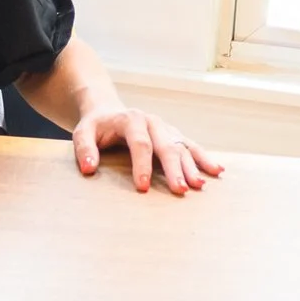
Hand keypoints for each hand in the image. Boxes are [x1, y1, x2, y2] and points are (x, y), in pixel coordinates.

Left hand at [71, 107, 223, 195]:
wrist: (108, 111)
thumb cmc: (96, 126)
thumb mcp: (82, 132)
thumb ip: (84, 148)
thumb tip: (89, 168)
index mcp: (131, 119)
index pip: (140, 143)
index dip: (142, 166)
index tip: (143, 187)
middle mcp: (153, 122)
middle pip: (166, 146)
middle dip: (174, 169)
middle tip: (180, 190)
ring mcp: (166, 128)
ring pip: (182, 146)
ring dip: (193, 166)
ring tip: (200, 185)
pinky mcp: (173, 135)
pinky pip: (191, 146)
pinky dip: (204, 158)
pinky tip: (216, 171)